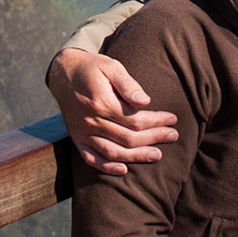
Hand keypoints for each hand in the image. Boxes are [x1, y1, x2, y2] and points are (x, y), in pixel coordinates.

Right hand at [46, 48, 177, 174]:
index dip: (156, 121)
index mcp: (101, 103)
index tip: (172, 119)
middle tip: (174, 135)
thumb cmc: (92, 68)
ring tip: (157, 155)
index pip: (135, 119)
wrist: (64, 73)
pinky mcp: (77, 139)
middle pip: (128, 138)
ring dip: (137, 156)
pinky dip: (107, 167)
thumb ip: (128, 84)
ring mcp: (83, 133)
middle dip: (153, 138)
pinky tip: (124, 169)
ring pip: (113, 152)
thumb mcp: (111, 67)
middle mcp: (91, 121)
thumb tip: (145, 102)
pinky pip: (91, 159)